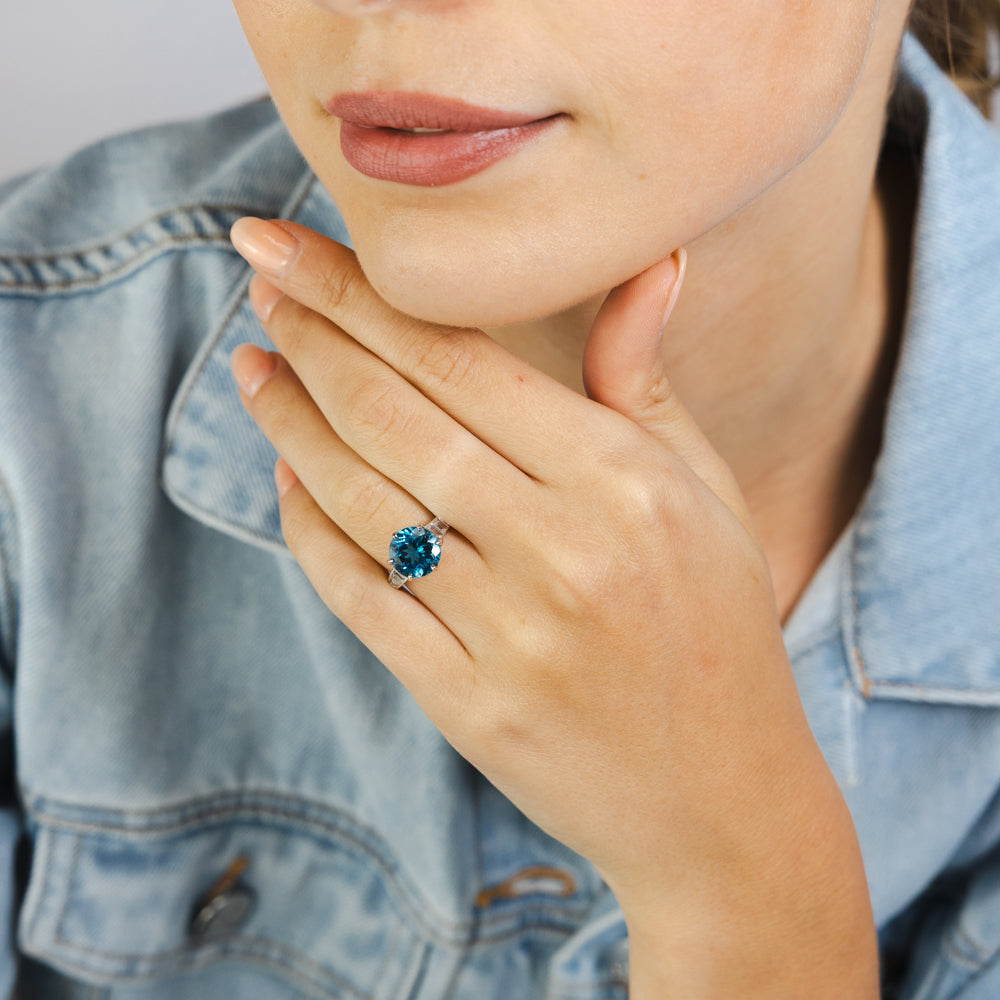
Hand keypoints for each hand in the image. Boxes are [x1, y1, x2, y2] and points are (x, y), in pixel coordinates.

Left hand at [229, 218, 876, 996]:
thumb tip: (648, 263)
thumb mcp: (705, 492)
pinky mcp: (465, 703)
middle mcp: (561, 550)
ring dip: (291, 424)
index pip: (462, 361)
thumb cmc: (719, 626)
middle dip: (311, 335)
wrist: (722, 799)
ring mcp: (507, 634)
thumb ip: (647, 381)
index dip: (362, 295)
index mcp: (624, 481)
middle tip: (259, 279)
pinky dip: (310, 531)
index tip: (289, 246)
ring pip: (363, 502)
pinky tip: (287, 478)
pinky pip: (360, 598)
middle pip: (396, 418)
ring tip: (254, 367)